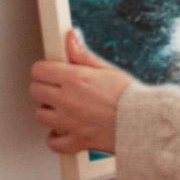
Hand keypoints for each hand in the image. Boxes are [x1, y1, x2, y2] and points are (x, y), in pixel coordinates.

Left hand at [29, 28, 132, 155]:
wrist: (144, 122)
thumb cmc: (130, 96)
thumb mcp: (106, 69)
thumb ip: (82, 54)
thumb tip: (71, 37)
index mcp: (75, 79)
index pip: (39, 70)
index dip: (44, 69)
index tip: (50, 71)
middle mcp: (68, 100)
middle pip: (35, 91)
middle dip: (44, 88)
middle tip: (57, 88)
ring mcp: (69, 122)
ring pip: (40, 116)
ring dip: (49, 112)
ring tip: (62, 108)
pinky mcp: (76, 141)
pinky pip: (53, 142)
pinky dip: (56, 138)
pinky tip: (64, 130)